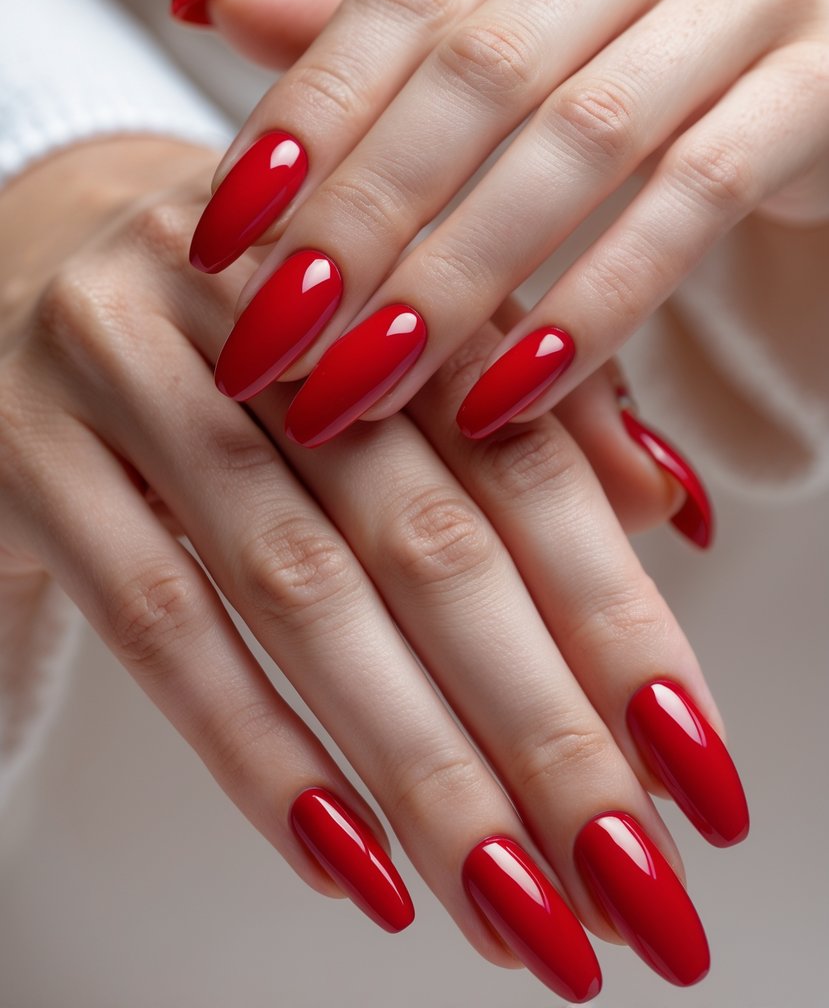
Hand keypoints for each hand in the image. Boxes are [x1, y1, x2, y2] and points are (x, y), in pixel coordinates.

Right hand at [0, 139, 743, 995]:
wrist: (24, 267)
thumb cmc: (246, 327)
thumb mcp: (387, 346)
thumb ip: (522, 413)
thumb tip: (671, 513)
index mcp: (373, 253)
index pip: (524, 446)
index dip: (616, 610)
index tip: (692, 764)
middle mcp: (255, 296)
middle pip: (424, 530)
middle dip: (539, 722)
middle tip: (626, 880)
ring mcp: (122, 364)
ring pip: (295, 588)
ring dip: (418, 765)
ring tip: (508, 907)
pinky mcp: (24, 452)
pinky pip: (150, 618)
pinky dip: (255, 750)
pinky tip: (347, 861)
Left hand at [174, 0, 828, 444]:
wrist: (827, 32)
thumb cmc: (630, 35)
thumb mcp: (501, 13)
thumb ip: (372, 19)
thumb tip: (213, 9)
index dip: (305, 118)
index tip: (222, 237)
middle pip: (477, 76)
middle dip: (365, 218)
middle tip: (275, 340)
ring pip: (577, 144)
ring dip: (460, 279)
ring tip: (370, 382)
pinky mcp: (821, 88)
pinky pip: (690, 205)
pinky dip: (594, 307)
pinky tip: (510, 393)